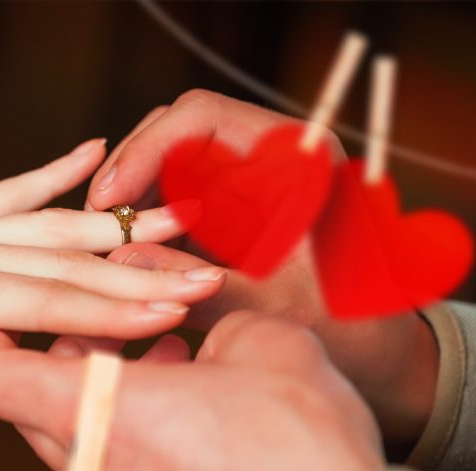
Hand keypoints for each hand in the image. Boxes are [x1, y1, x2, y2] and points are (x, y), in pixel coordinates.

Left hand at [0, 310, 383, 470]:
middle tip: (113, 332)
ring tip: (170, 367)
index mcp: (94, 414)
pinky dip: (135, 448)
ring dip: (106, 402)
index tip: (11, 319)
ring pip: (79, 446)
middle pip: (33, 409)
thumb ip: (209, 321)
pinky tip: (194, 428)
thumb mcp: (260, 343)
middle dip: (63, 361)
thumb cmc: (297, 446)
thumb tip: (195, 325)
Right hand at [85, 90, 438, 445]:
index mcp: (295, 159)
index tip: (109, 198)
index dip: (144, 151)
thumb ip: (196, 280)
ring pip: (171, 162)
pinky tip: (127, 252)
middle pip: (177, 133)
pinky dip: (148, 217)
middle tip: (95, 224)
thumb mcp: (268, 306)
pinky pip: (179, 192)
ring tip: (104, 243)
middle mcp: (272, 155)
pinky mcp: (237, 204)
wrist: (380, 348)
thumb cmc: (345, 325)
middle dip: (130, 174)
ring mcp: (252, 178)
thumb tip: (121, 258)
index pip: (200, 118)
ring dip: (134, 198)